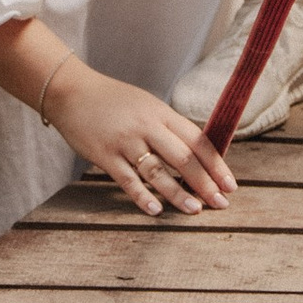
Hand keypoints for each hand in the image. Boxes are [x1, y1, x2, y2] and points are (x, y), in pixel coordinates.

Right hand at [44, 62, 234, 218]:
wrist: (72, 91)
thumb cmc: (113, 101)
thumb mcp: (146, 105)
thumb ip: (168, 127)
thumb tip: (197, 154)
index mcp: (161, 112)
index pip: (196, 140)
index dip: (216, 163)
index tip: (230, 184)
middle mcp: (146, 126)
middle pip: (182, 157)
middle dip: (205, 182)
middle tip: (221, 203)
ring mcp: (125, 141)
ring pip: (157, 171)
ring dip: (178, 193)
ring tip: (195, 210)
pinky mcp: (105, 155)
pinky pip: (127, 180)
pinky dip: (142, 196)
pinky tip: (156, 210)